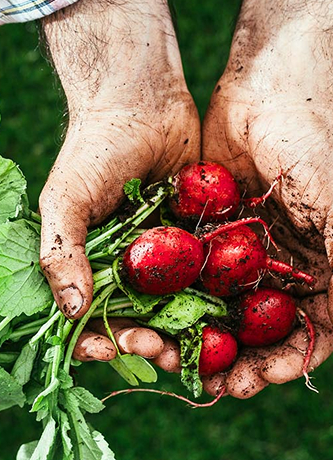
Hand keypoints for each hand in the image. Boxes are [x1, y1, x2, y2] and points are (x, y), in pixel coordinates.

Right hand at [37, 0, 199, 361]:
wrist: (142, 101)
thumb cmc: (91, 150)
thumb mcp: (64, 201)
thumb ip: (61, 253)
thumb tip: (71, 312)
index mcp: (83, 266)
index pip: (83, 319)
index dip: (94, 342)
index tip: (108, 349)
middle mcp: (121, 270)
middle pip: (132, 324)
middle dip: (144, 344)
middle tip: (159, 349)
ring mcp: (160, 261)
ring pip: (173, 312)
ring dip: (181, 336)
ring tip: (195, 347)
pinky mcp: (196, 246)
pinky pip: (206, 282)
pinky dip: (215, 304)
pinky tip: (222, 319)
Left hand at [201, 0, 332, 397]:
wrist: (269, 77)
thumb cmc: (311, 133)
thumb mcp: (327, 192)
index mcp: (323, 266)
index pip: (310, 333)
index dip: (283, 363)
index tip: (250, 383)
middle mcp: (283, 264)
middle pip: (258, 329)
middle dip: (233, 359)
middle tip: (205, 383)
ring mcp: (244, 247)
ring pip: (218, 305)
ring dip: (195, 334)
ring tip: (166, 355)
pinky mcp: (209, 228)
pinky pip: (188, 271)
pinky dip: (170, 294)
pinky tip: (145, 313)